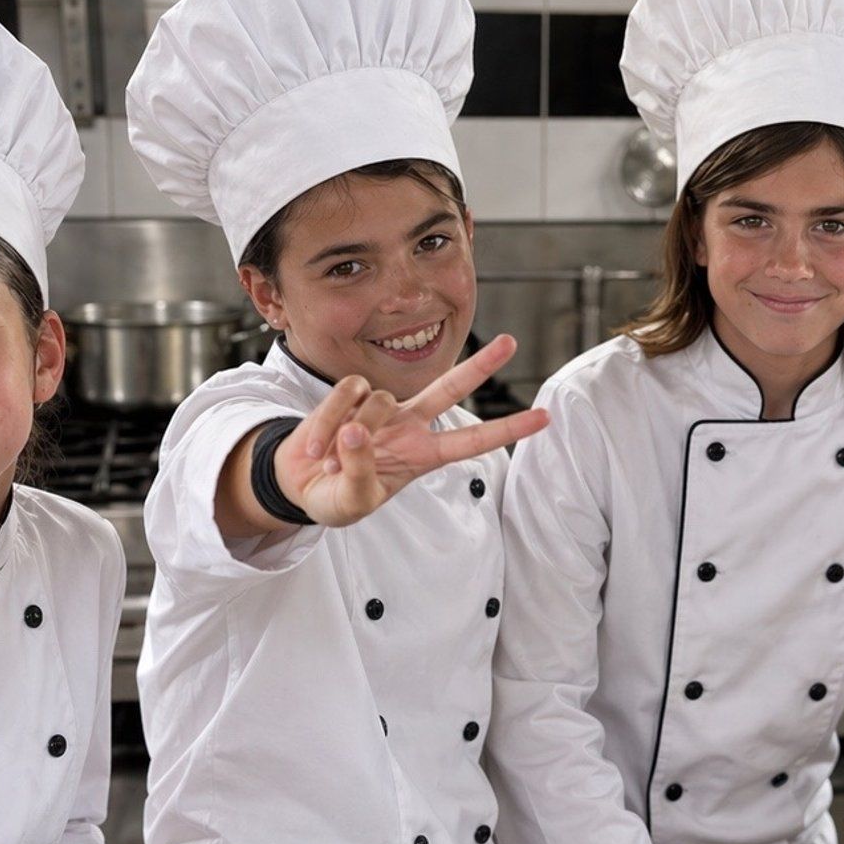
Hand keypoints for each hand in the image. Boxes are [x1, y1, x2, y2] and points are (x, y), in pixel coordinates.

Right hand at [275, 333, 548, 527]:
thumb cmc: (335, 499)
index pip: (473, 441)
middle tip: (512, 341)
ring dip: (351, 432)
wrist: (298, 484)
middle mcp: (409, 426)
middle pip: (451, 387)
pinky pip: (349, 391)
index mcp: (423, 456)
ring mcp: (382, 408)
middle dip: (482, 365)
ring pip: (380, 398)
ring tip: (332, 460)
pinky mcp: (351, 395)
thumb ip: (360, 472)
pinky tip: (319, 444)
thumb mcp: (352, 502)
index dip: (509, 430)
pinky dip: (331, 417)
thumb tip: (358, 430)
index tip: (544, 418)